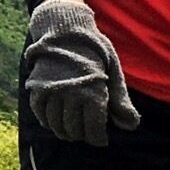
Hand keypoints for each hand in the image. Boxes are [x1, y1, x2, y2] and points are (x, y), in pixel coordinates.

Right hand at [23, 0, 141, 145]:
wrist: (66, 30)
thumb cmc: (94, 51)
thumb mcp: (113, 71)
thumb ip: (120, 100)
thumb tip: (131, 126)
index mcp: (94, 93)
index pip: (94, 130)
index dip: (98, 138)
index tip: (100, 138)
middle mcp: (72, 95)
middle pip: (74, 130)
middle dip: (82, 135)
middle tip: (85, 133)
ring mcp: (53, 91)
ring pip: (56, 125)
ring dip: (64, 132)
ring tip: (70, 131)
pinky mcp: (37, 87)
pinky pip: (40, 113)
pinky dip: (46, 121)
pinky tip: (54, 122)